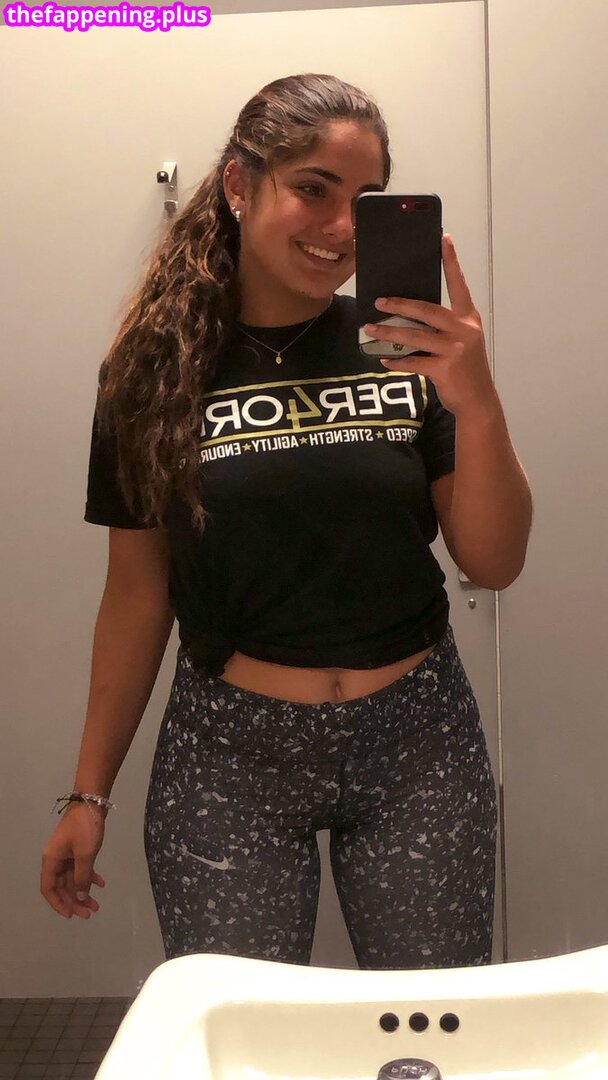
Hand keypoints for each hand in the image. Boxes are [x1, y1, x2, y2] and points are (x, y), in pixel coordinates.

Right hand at [40, 802, 105, 919]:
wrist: (92, 803)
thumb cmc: (85, 828)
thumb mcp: (85, 854)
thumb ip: (82, 877)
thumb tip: (80, 897)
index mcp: (51, 860)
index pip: (48, 888)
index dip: (58, 904)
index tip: (71, 915)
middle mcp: (56, 859)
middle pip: (62, 886)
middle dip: (75, 901)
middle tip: (90, 913)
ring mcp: (66, 854)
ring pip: (72, 879)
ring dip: (84, 891)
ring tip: (97, 904)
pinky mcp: (76, 850)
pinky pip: (80, 869)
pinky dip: (89, 876)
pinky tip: (101, 884)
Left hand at [363, 234, 496, 417]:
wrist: (478, 400)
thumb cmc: (466, 368)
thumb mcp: (462, 341)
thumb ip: (443, 326)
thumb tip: (410, 314)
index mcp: (468, 318)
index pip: (459, 284)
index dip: (451, 261)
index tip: (444, 238)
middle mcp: (464, 330)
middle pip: (427, 310)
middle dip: (400, 304)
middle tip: (379, 300)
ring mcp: (455, 350)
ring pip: (415, 336)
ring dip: (389, 332)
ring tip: (370, 328)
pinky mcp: (444, 369)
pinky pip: (414, 362)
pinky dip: (397, 361)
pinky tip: (384, 358)